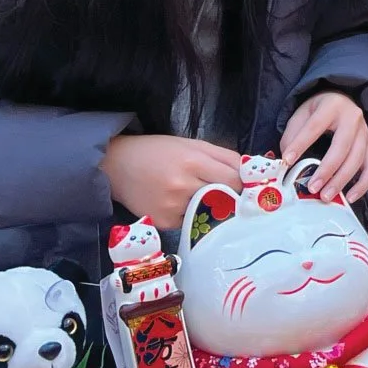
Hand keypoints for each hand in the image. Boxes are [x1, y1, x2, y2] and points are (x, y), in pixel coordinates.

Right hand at [101, 135, 241, 227]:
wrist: (117, 165)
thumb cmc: (159, 152)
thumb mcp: (193, 144)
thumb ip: (224, 157)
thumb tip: (250, 173)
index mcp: (193, 162)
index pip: (233, 180)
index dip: (240, 183)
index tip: (241, 184)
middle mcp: (183, 186)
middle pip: (224, 198)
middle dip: (229, 196)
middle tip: (226, 193)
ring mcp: (172, 207)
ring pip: (208, 212)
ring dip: (209, 207)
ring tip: (195, 195)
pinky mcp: (164, 222)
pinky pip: (190, 222)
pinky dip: (190, 215)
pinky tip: (178, 203)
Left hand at [279, 91, 367, 202]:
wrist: (341, 101)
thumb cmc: (319, 110)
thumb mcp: (302, 114)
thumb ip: (293, 135)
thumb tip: (286, 162)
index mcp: (332, 106)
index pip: (315, 127)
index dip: (300, 144)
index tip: (287, 161)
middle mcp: (353, 118)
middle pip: (341, 147)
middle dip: (326, 170)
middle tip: (312, 188)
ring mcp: (365, 133)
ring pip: (357, 160)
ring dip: (341, 180)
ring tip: (326, 196)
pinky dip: (363, 185)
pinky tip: (350, 197)